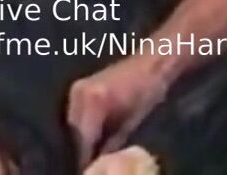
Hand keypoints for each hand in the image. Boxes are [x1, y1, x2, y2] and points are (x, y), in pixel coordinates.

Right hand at [67, 54, 170, 170]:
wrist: (153, 61)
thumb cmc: (149, 89)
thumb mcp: (133, 121)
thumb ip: (113, 143)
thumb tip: (100, 163)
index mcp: (95, 100)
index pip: (83, 139)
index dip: (86, 158)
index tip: (89, 170)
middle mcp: (80, 93)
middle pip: (74, 132)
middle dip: (82, 148)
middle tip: (92, 163)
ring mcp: (77, 88)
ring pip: (73, 124)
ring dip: (80, 138)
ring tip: (92, 152)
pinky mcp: (79, 87)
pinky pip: (76, 114)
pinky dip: (82, 126)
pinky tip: (93, 136)